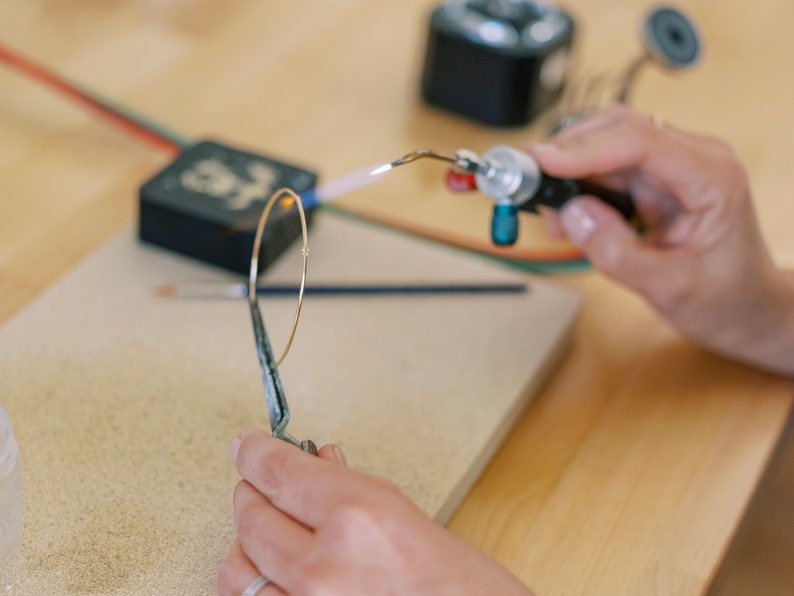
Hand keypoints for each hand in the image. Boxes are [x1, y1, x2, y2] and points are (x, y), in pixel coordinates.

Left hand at [217, 430, 532, 595]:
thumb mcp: (406, 515)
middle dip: (255, 493)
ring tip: (268, 533)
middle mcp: (324, 567)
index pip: (280, 471)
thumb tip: (315, 462)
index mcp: (357, 518)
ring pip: (238, 568)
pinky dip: (255, 585)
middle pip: (252, 515)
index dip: (256, 453)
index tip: (246, 446)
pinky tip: (273, 572)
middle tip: (263, 486)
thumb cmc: (460, 584)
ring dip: (249, 543)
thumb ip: (351, 487)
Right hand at [532, 105, 793, 375]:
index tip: (541, 163)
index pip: (641, 141)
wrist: (748, 310)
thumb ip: (618, 253)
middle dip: (568, 152)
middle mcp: (694, 159)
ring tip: (553, 218)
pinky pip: (607, 170)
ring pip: (606, 146)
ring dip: (569, 173)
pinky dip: (578, 187)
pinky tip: (568, 217)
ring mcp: (673, 167)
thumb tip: (572, 214)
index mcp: (712, 178)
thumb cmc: (726, 300)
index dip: (585, 148)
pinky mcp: (655, 181)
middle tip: (528, 184)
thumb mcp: (670, 288)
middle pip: (618, 129)